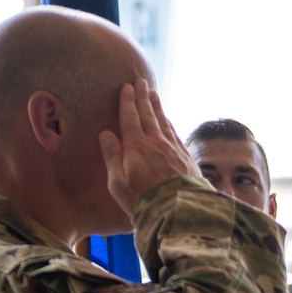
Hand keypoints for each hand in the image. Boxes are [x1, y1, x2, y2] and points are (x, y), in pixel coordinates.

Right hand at [97, 80, 197, 222]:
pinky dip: (170, 124)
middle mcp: (156, 142)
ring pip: (163, 122)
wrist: (178, 211)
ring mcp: (173, 149)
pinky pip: (175, 134)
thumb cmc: (142, 200)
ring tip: (154, 95)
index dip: (128, 101)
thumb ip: (112, 157)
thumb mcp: (118, 182)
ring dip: (158, 107)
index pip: (130, 117)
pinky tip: (168, 121)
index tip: (126, 87)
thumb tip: (105, 134)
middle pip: (148, 114)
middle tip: (141, 82)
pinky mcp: (186, 158)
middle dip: (143, 97)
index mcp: (136, 146)